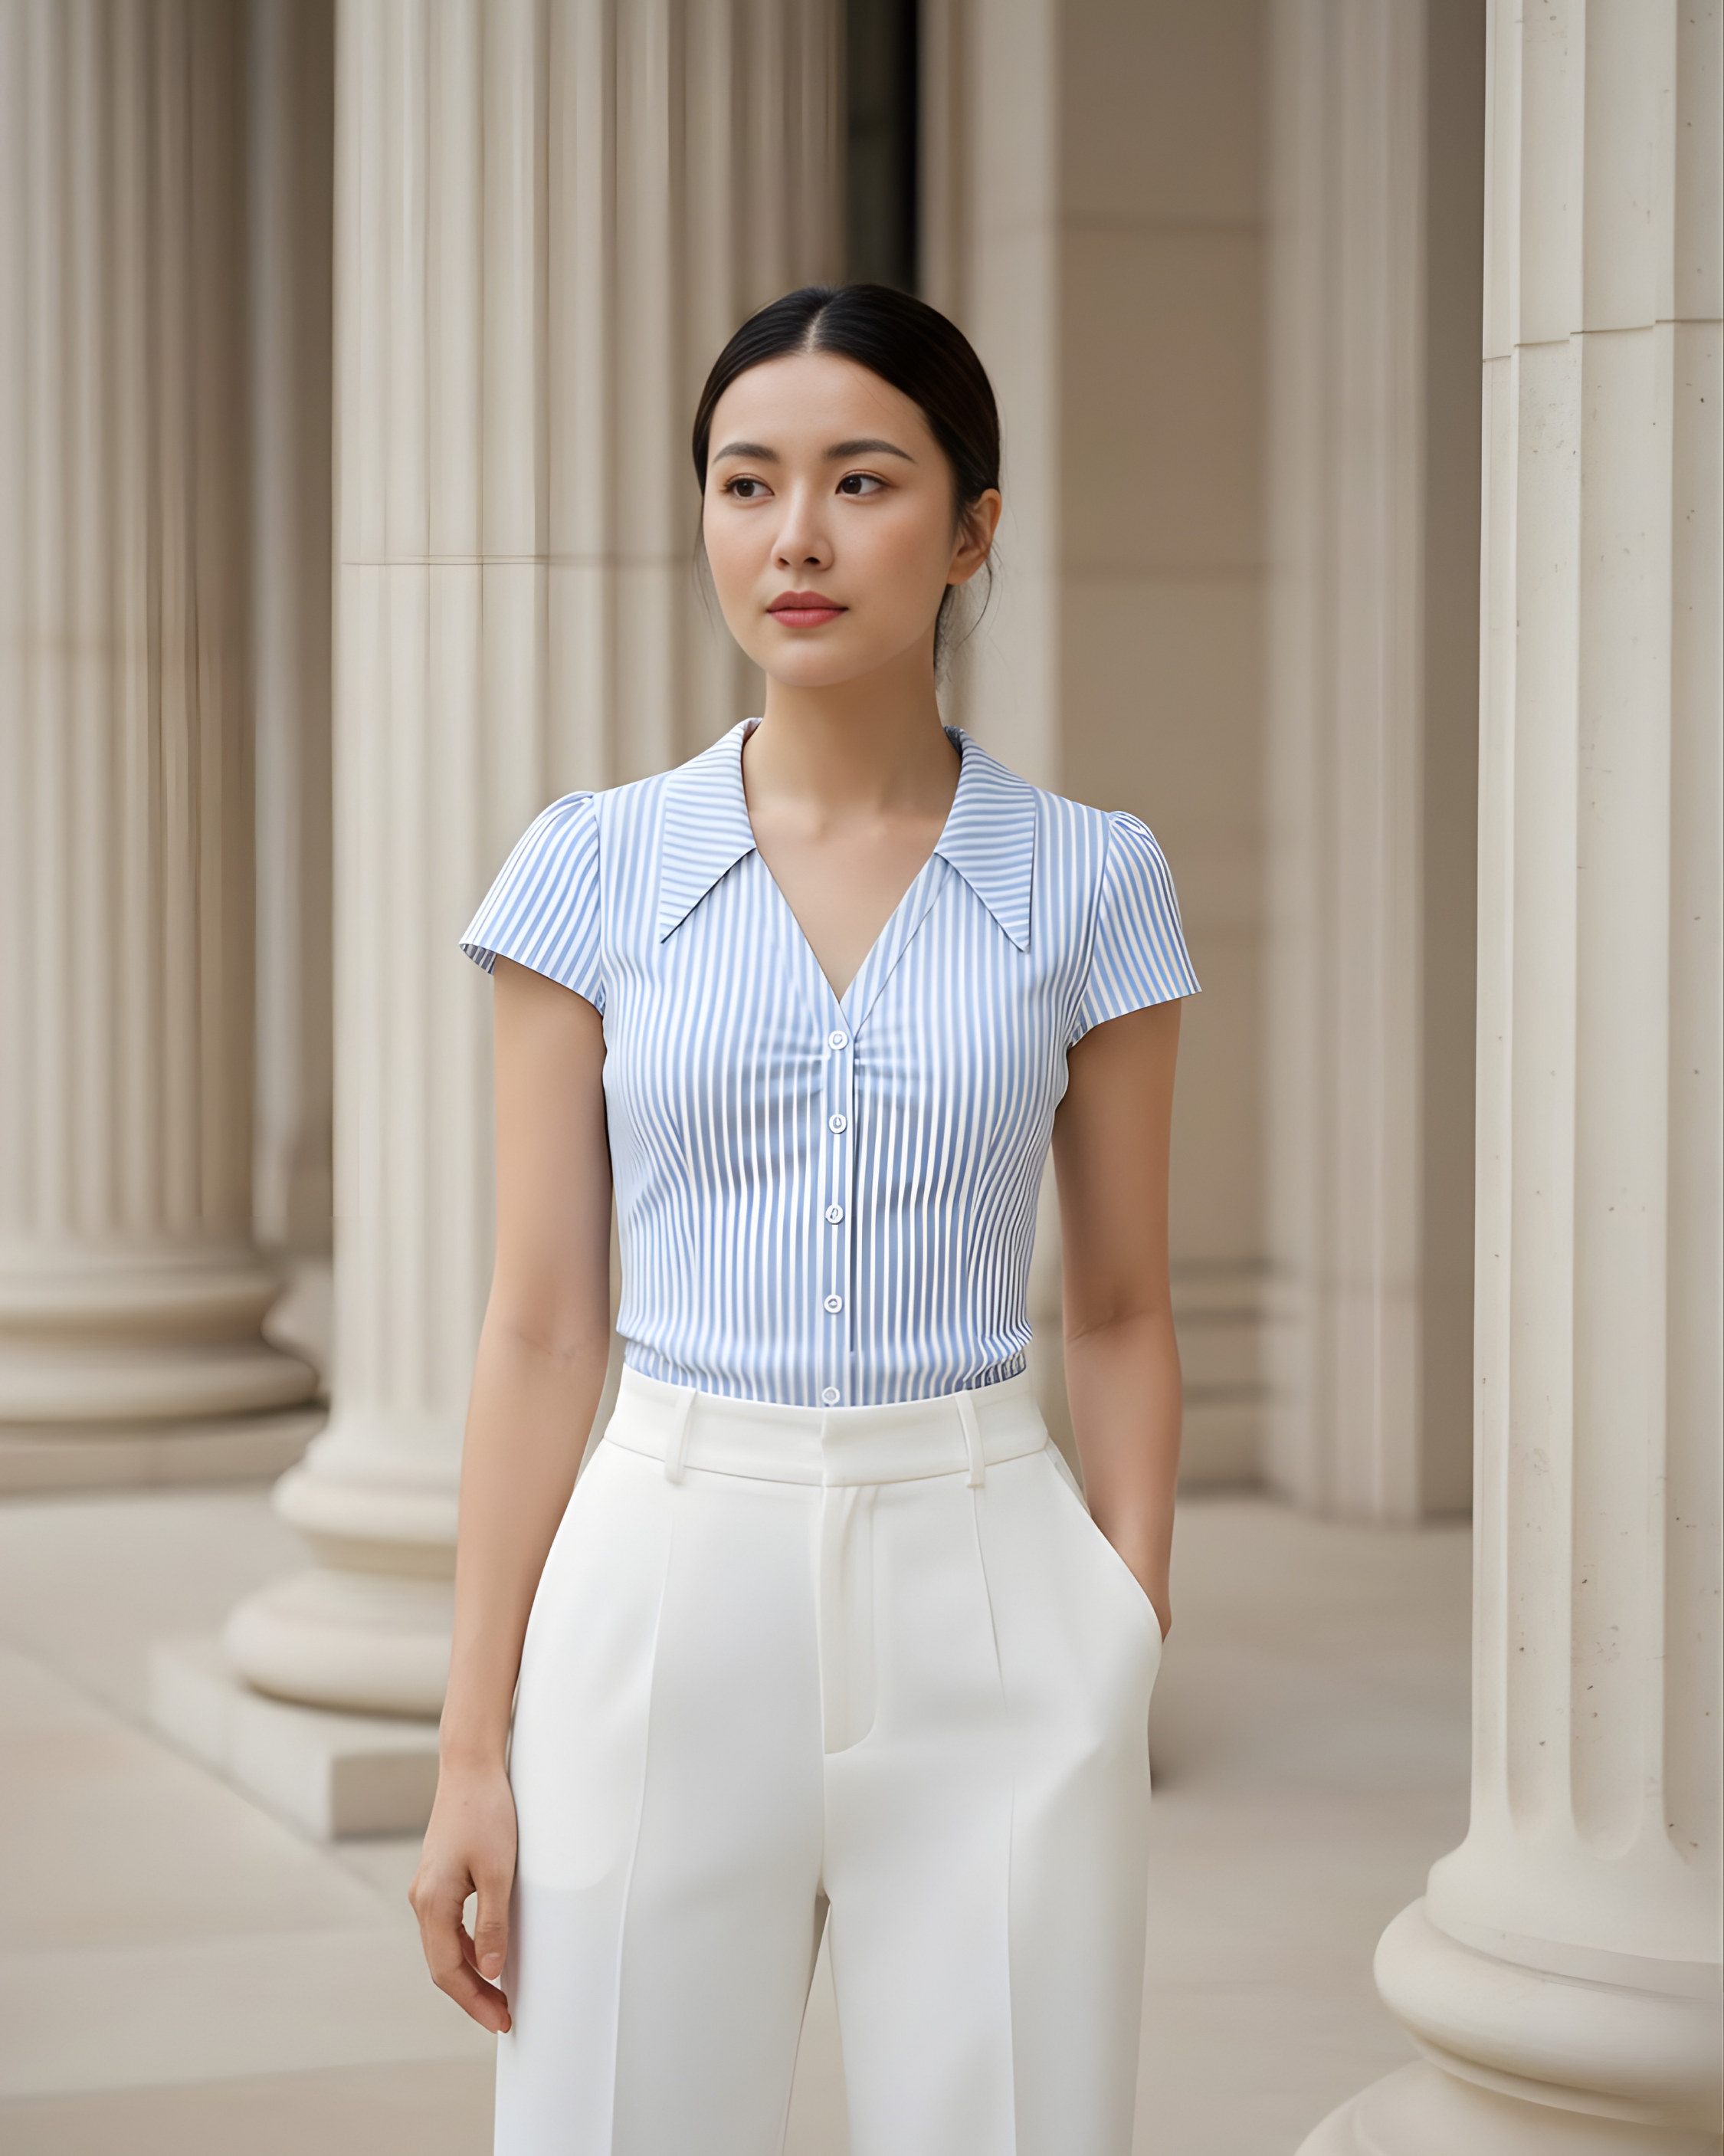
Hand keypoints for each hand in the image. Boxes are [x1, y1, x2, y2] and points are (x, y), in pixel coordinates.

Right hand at [409, 1758, 517, 2032]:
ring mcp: (428, 1889)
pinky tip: (488, 1955)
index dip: (474, 2001)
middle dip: (473, 1995)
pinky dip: (467, 1948)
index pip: (448, 1971)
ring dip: (470, 1973)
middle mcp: (422, 1900)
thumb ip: (493, 1924)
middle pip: (443, 1965)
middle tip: (504, 2016)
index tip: (501, 2021)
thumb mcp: (499, 1871)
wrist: (470, 1767)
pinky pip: (449, 1927)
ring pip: (445, 1947)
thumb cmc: (486, 1813)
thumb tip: (491, 1971)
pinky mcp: (439, 1879)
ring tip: (500, 1994)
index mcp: (431, 1903)